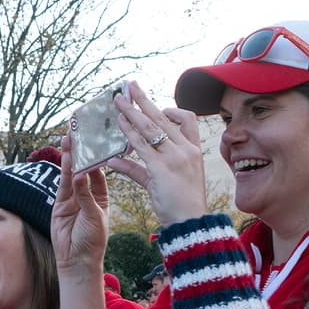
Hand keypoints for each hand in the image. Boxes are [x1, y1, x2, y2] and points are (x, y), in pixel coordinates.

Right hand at [52, 133, 110, 275]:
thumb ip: (86, 195)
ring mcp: (71, 199)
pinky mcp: (59, 205)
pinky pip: (62, 186)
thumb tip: (79, 174)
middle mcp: (86, 195)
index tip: (96, 141)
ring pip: (70, 174)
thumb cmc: (93, 240)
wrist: (78, 261)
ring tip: (68, 140)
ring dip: (69, 158)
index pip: (99, 172)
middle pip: (82, 169)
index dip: (97, 157)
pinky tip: (66, 160)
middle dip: (80, 153)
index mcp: (101, 197)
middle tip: (78, 133)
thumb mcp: (95, 215)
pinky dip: (64, 173)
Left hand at [106, 81, 206, 225]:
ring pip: (150, 128)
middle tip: (131, 86)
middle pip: (164, 117)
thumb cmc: (182, 205)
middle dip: (145, 100)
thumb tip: (114, 160)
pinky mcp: (161, 168)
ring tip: (118, 100)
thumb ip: (139, 169)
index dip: (173, 110)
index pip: (188, 119)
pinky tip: (119, 125)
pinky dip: (129, 134)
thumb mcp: (163, 182)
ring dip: (132, 112)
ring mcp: (174, 157)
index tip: (160, 109)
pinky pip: (142, 146)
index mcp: (193, 151)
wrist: (190, 223)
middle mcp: (185, 150)